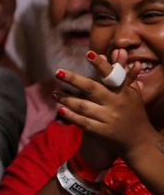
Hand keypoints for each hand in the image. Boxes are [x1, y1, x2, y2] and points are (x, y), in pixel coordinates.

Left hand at [55, 49, 155, 168]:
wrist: (140, 142)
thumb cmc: (134, 112)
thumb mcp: (132, 93)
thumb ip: (123, 74)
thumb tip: (116, 53)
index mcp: (123, 92)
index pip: (111, 75)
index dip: (101, 64)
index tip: (89, 53)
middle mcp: (116, 103)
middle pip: (91, 89)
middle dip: (73, 79)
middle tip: (57, 72)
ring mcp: (108, 118)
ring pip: (83, 106)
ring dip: (66, 98)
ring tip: (54, 93)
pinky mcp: (102, 132)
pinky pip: (83, 122)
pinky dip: (71, 116)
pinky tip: (61, 110)